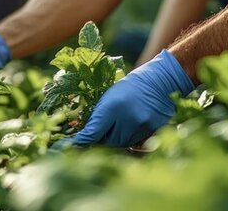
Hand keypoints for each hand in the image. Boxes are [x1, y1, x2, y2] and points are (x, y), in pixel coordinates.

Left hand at [72, 50, 195, 146]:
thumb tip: (85, 135)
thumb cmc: (129, 88)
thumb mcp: (109, 96)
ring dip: (116, 138)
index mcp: (112, 107)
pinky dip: (130, 137)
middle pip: (107, 142)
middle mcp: (126, 118)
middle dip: (102, 137)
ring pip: (121, 144)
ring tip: (122, 121)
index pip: (92, 132)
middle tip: (104, 127)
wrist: (159, 81)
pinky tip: (133, 124)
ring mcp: (141, 126)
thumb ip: (98, 116)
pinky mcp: (152, 131)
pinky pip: (135, 143)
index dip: (80, 141)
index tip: (68, 146)